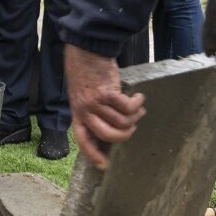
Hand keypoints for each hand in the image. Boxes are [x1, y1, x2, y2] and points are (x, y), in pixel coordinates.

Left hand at [64, 44, 145, 169]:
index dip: (93, 154)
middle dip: (125, 134)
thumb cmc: (84, 71)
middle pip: (109, 135)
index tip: (103, 165)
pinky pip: (128, 107)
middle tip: (132, 125)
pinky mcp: (107, 92)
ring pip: (122, 121)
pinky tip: (138, 96)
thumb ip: (91, 110)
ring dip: (135, 116)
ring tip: (138, 107)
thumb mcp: (81, 94)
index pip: (83, 140)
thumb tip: (112, 124)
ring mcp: (96, 102)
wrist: (85, 50)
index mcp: (77, 113)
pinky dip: (137, 103)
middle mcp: (85, 110)